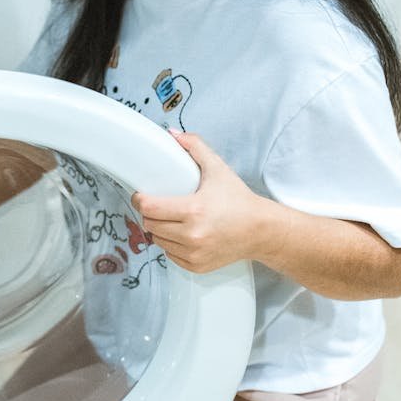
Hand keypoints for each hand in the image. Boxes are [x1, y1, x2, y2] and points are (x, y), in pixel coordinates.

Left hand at [132, 130, 274, 273]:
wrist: (260, 230)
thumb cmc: (239, 201)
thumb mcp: (217, 169)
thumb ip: (195, 147)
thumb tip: (173, 134)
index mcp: (194, 211)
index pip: (150, 208)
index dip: (140, 199)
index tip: (140, 195)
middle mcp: (192, 236)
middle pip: (150, 224)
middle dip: (150, 213)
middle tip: (157, 205)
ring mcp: (194, 253)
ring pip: (158, 241)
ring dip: (159, 230)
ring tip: (170, 219)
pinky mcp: (196, 266)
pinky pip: (170, 255)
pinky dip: (171, 245)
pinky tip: (180, 234)